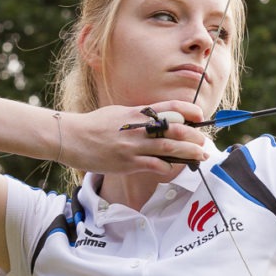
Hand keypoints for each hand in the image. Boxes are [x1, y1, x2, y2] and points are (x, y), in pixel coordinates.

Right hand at [63, 101, 210, 173]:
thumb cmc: (95, 124)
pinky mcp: (128, 162)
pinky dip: (168, 167)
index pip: (170, 107)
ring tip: (201, 155)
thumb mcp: (119, 112)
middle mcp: (138, 128)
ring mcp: (134, 146)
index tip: (200, 116)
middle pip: (176, 129)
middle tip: (204, 141)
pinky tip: (174, 167)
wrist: (70, 137)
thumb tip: (159, 117)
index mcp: (138, 112)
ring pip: (169, 148)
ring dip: (189, 152)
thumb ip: (140, 115)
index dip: (189, 111)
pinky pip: (155, 165)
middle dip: (194, 136)